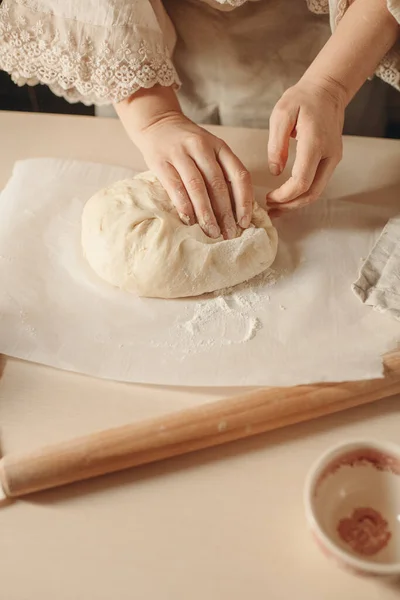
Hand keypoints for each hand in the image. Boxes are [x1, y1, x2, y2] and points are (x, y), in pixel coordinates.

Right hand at [135, 112, 252, 238]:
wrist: (157, 122)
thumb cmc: (188, 144)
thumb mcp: (210, 150)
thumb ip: (221, 171)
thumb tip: (235, 210)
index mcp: (220, 146)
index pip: (239, 174)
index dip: (244, 200)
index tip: (244, 222)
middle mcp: (202, 147)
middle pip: (218, 184)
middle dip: (225, 213)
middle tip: (229, 234)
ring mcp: (180, 153)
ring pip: (198, 187)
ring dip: (206, 214)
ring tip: (212, 232)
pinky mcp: (161, 162)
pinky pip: (175, 188)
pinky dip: (184, 206)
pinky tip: (190, 221)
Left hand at [267, 77, 345, 216]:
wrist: (328, 90)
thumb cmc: (303, 98)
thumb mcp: (282, 113)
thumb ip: (277, 144)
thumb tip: (275, 171)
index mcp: (315, 143)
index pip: (302, 181)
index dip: (285, 195)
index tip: (269, 197)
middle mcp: (328, 154)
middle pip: (312, 192)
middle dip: (290, 205)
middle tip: (271, 210)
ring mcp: (333, 158)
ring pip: (317, 191)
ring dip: (297, 203)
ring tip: (277, 208)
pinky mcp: (332, 160)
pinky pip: (318, 183)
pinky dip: (303, 194)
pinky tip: (288, 197)